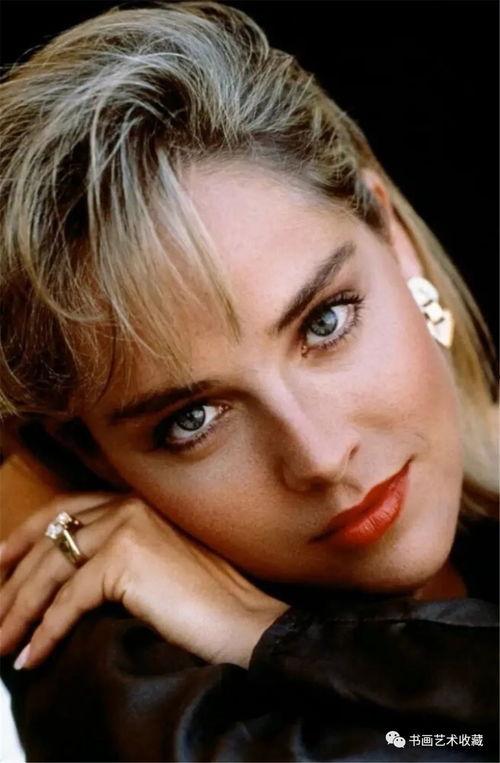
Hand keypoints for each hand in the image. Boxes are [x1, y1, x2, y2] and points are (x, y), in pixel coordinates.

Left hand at [0, 492, 288, 668]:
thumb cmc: (208, 599)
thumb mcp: (157, 562)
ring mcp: (127, 526)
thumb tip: (64, 579)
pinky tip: (33, 656)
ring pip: (51, 570)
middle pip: (49, 541)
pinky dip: (46, 632)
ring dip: (19, 612)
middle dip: (13, 583)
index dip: (24, 536)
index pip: (64, 509)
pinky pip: (68, 600)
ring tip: (3, 644)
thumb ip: (117, 553)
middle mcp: (128, 504)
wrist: (245, 619)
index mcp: (136, 499)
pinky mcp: (125, 558)